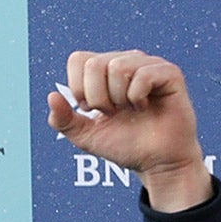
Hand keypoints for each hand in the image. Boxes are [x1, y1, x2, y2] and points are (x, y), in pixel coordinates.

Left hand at [48, 50, 209, 212]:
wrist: (155, 162)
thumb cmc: (124, 145)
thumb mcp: (84, 135)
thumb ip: (62, 119)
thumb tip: (51, 97)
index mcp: (104, 71)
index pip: (78, 59)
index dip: (78, 88)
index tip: (92, 110)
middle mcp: (126, 61)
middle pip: (94, 64)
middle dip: (97, 97)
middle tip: (113, 113)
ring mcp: (148, 65)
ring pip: (117, 66)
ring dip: (118, 98)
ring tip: (129, 110)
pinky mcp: (169, 74)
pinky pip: (143, 74)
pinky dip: (137, 97)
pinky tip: (144, 107)